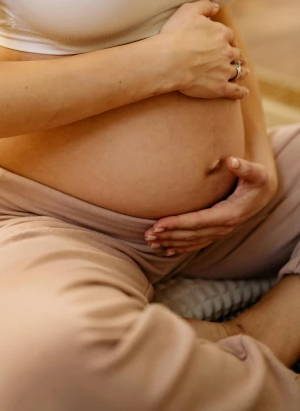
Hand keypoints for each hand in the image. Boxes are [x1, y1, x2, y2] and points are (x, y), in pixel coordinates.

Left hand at [144, 156, 277, 255]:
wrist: (262, 194)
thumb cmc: (256, 180)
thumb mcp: (255, 173)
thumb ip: (244, 167)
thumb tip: (231, 161)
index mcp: (229, 214)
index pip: (198, 221)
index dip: (178, 223)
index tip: (159, 224)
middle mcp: (223, 227)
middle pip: (191, 234)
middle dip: (169, 235)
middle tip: (147, 235)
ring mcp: (219, 232)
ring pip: (191, 241)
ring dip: (170, 242)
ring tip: (150, 242)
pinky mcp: (215, 232)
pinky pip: (196, 243)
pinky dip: (180, 247)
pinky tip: (166, 250)